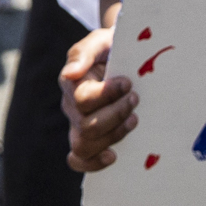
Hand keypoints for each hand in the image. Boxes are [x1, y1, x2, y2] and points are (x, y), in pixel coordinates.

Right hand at [61, 24, 137, 172]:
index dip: (107, 95)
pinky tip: (113, 156)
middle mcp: (71, 107)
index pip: (82, 99)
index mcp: (71, 83)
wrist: (127, 58)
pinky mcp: (90, 139)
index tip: (128, 83)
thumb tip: (69, 73)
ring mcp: (79, 125)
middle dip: (116, 115)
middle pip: (86, 126)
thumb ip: (83, 53)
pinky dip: (93, 163)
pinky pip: (80, 159)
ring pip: (85, 145)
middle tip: (135, 99)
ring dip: (114, 135)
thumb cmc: (112, 49)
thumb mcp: (100, 42)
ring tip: (134, 120)